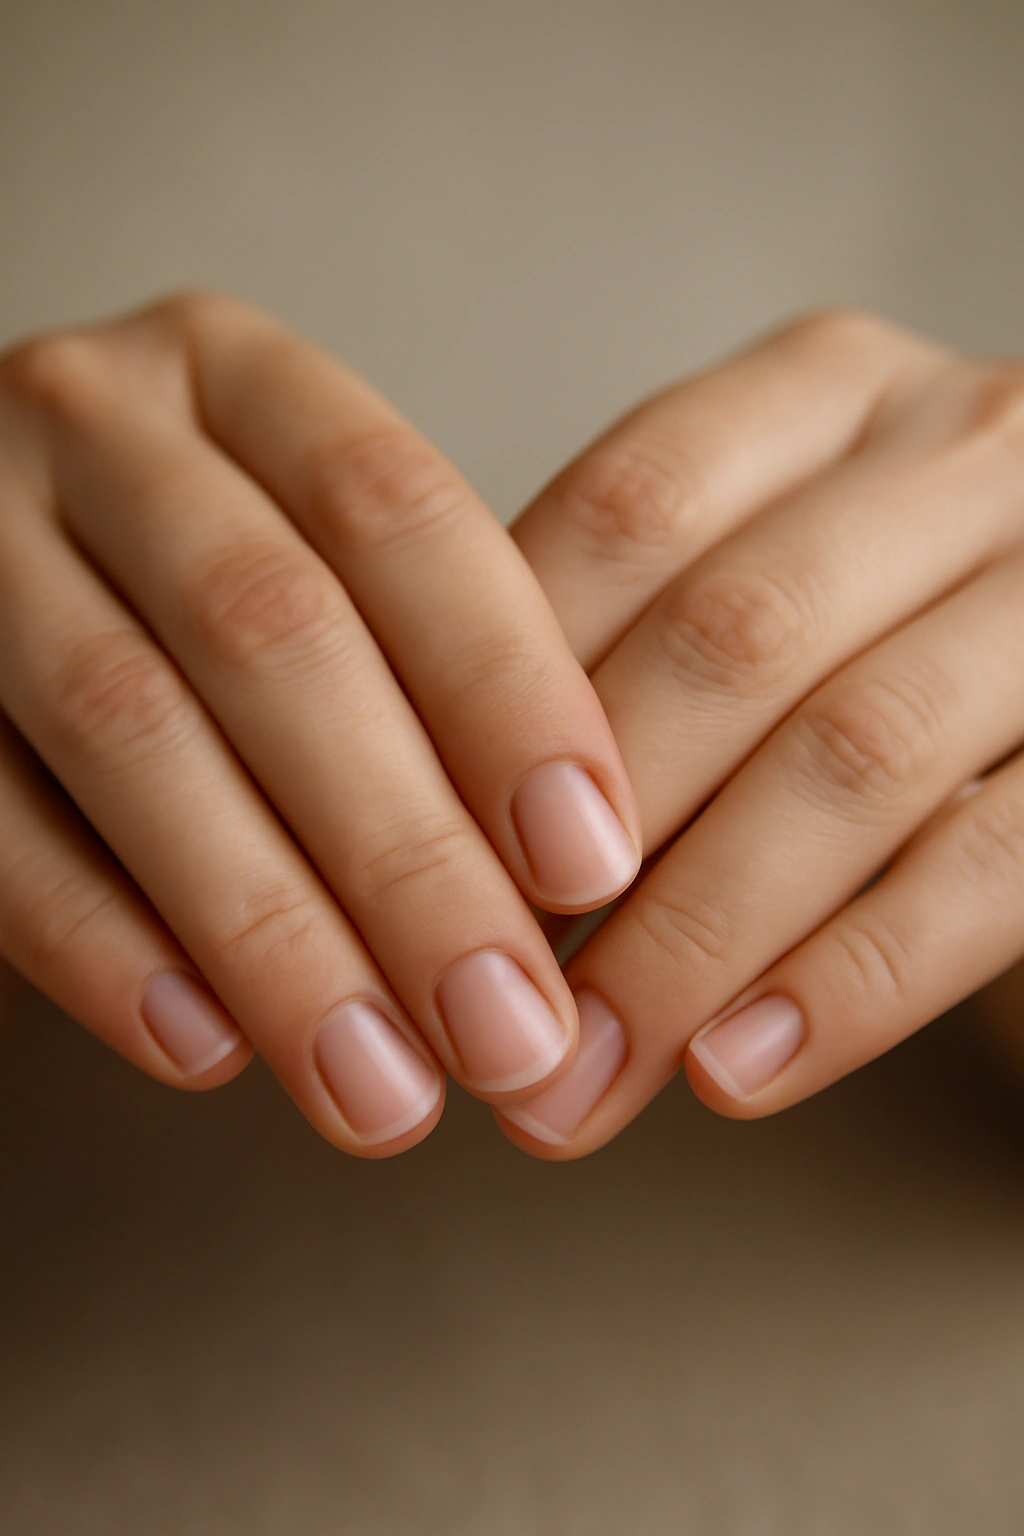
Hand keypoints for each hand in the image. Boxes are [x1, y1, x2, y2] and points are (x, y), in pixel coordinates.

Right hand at [0, 293, 639, 1155]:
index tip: (592, 867)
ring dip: (268, 930)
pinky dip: (100, 944)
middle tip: (503, 1028)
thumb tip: (576, 877)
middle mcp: (93, 423)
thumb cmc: (194, 585)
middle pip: (270, 632)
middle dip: (401, 851)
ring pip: (127, 730)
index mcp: (237, 379)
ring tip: (376, 1086)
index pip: (398, 513)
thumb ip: (421, 669)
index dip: (507, 692)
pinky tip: (206, 1048)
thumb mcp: (309, 557)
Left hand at [497, 310, 1023, 1153]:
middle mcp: (964, 448)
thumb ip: (623, 646)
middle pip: (733, 638)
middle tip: (484, 1012)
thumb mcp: (758, 579)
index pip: (622, 516)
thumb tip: (428, 829)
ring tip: (588, 1078)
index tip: (414, 856)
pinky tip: (735, 1070)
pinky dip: (850, 982)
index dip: (500, 697)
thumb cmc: (868, 637)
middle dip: (589, 849)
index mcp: (829, 390)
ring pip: (854, 754)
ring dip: (697, 938)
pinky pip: (990, 864)